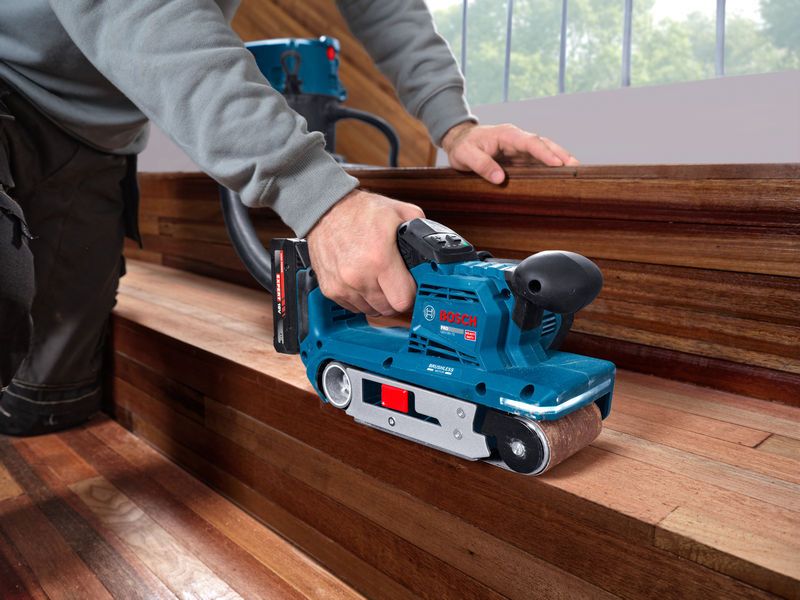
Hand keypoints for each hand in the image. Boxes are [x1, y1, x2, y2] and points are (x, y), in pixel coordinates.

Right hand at [306, 189, 423, 315]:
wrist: (325, 210)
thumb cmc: (359, 211)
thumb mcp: (400, 212)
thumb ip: (422, 230)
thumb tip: (436, 245)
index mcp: (380, 259)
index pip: (404, 300)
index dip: (411, 294)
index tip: (411, 287)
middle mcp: (360, 276)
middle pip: (388, 309)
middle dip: (395, 298)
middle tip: (395, 283)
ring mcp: (343, 285)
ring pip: (371, 311)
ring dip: (378, 300)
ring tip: (377, 280)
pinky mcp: (331, 290)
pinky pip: (353, 307)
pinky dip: (360, 298)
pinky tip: (362, 281)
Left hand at [441, 122, 578, 183]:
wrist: (459, 140)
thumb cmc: (463, 146)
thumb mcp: (466, 156)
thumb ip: (481, 165)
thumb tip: (499, 178)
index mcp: (507, 135)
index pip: (530, 142)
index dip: (544, 153)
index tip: (557, 163)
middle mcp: (517, 139)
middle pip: (544, 144)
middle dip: (561, 155)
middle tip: (577, 167)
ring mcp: (520, 148)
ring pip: (544, 151)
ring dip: (560, 160)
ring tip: (576, 172)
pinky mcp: (520, 157)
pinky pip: (538, 160)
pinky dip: (550, 166)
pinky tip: (560, 175)